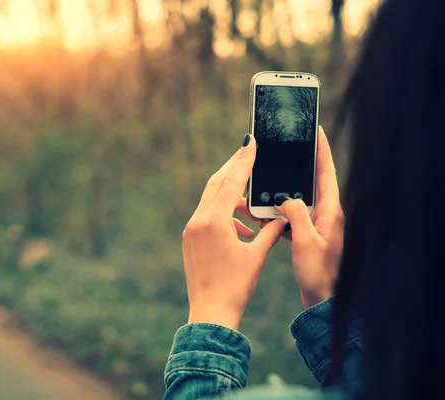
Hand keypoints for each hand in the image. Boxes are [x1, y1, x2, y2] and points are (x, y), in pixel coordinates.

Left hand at [182, 135, 287, 330]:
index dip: (243, 161)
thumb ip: (270, 232)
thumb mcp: (257, 256)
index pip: (231, 183)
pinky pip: (207, 216)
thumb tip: (282, 217)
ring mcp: (191, 229)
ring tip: (252, 209)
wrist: (210, 311)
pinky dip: (224, 215)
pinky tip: (241, 230)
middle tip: (248, 154)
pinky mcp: (189, 238)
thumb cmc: (236, 286)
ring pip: (211, 200)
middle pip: (216, 184)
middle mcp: (198, 221)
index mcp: (214, 221)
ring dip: (231, 198)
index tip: (250, 142)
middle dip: (233, 169)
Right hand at [273, 127, 344, 308]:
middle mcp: (326, 214)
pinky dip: (280, 213)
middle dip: (300, 165)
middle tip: (287, 149)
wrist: (322, 299)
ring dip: (285, 192)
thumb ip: (295, 214)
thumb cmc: (319, 273)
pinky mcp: (308, 236)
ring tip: (269, 183)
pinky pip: (292, 216)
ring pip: (299, 200)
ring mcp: (317, 225)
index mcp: (330, 211)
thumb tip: (283, 198)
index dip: (322, 150)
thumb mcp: (305, 240)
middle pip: (312, 182)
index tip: (316, 130)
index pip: (326, 173)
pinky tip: (266, 215)